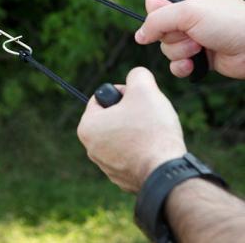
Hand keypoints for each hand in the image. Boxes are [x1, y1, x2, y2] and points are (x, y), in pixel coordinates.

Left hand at [77, 67, 185, 192]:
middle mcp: (91, 149)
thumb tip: (136, 76)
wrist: (167, 172)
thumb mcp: (144, 89)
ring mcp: (106, 166)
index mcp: (87, 127)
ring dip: (136, 131)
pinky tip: (154, 150)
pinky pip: (132, 155)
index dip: (123, 93)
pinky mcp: (122, 179)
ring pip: (122, 136)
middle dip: (130, 113)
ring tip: (152, 133)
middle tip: (147, 117)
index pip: (102, 98)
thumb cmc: (151, 130)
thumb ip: (137, 75)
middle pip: (112, 118)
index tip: (137, 100)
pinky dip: (142, 150)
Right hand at [135, 0, 244, 78]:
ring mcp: (193, 36)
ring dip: (180, 51)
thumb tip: (139, 36)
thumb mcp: (189, 12)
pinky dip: (181, 66)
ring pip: (165, 47)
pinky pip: (175, 64)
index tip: (165, 15)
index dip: (155, 9)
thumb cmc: (230, 23)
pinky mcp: (197, 57)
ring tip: (200, 48)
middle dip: (172, 35)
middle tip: (192, 33)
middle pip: (158, 27)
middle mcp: (189, 15)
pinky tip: (194, 65)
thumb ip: (157, 20)